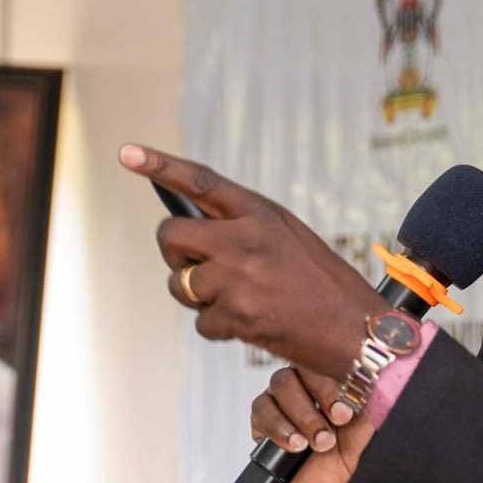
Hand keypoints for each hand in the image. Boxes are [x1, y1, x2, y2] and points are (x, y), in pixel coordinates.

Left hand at [121, 143, 384, 376]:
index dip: (161, 166)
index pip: (201, 182)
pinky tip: (250, 323)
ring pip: (180, 283)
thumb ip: (243, 228)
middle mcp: (245, 240)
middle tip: (193, 264)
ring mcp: (238, 278)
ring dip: (197, 295)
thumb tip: (192, 238)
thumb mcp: (287, 236)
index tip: (127, 154)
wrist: (354, 328)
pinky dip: (219, 327)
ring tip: (237, 298)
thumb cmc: (320, 283)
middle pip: (171, 236)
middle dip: (174, 253)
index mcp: (260, 213)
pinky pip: (201, 322)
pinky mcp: (236, 316)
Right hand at [250, 367, 381, 482]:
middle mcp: (304, 382)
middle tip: (329, 436)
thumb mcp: (371, 425)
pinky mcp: (264, 420)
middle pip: (296, 372)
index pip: (322, 363)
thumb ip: (372, 398)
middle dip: (314, 407)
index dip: (330, 387)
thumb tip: (381, 375)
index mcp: (332, 376)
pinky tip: (295, 445)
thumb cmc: (356, 453)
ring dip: (300, 418)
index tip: (344, 414)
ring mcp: (281, 399)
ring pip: (278, 388)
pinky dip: (278, 428)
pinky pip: (261, 411)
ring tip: (317, 445)